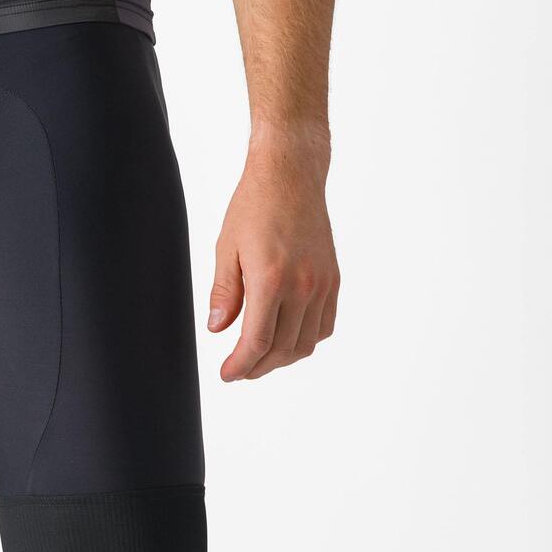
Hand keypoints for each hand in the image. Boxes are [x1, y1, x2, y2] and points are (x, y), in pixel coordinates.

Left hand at [207, 132, 338, 380]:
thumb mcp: (226, 246)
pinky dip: (306, 340)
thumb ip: (224, 292)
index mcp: (271, 279)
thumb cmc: (254, 205)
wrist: (290, 176)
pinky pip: (324, 325)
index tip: (227, 374)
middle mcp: (302, 286)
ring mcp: (322, 285)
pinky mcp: (333, 280)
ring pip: (306, 342)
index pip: (257, 341)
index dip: (241, 365)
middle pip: (283, 348)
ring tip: (260, 358)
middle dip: (258, 367)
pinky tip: (287, 337)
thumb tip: (218, 330)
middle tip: (239, 370)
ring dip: (282, 358)